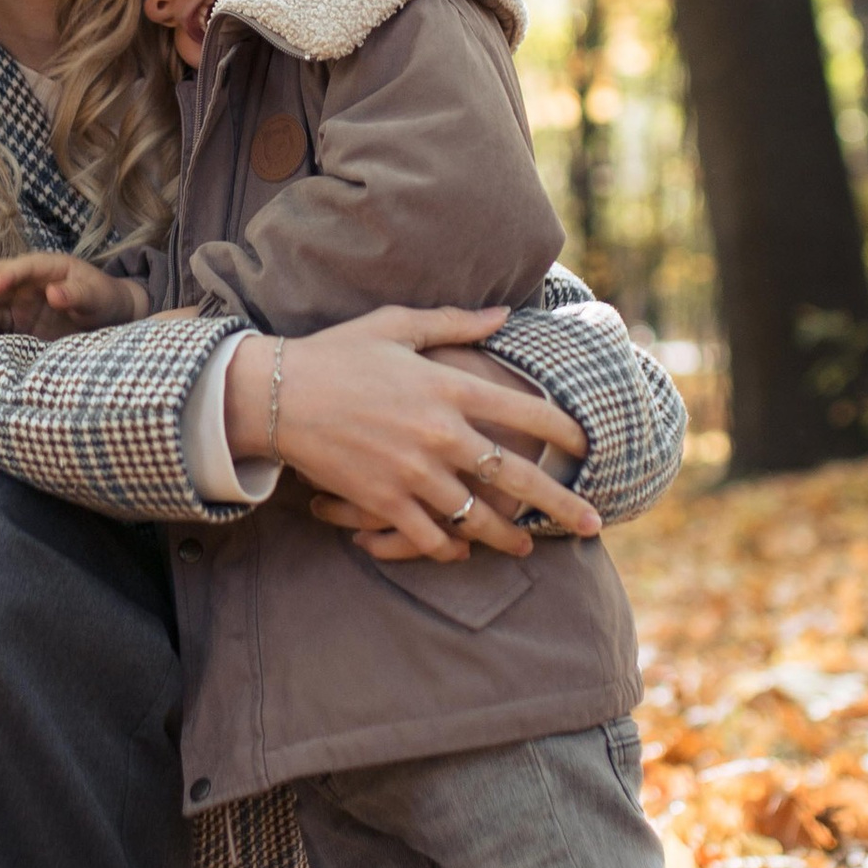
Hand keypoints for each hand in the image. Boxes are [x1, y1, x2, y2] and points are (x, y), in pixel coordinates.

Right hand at [0, 251, 149, 340]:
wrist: (109, 318)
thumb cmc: (104, 299)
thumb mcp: (96, 296)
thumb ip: (76, 294)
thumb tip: (53, 293)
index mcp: (48, 266)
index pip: (24, 267)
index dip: (8, 275)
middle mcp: (29, 281)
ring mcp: (22, 300)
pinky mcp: (19, 321)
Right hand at [317, 341, 598, 562]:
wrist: (275, 394)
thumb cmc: (336, 353)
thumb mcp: (396, 325)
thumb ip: (455, 323)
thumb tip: (504, 315)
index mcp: (448, 388)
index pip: (526, 413)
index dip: (564, 432)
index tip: (587, 446)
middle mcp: (439, 434)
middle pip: (517, 477)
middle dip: (561, 504)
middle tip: (593, 522)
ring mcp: (412, 472)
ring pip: (476, 517)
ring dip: (506, 538)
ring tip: (524, 549)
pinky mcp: (383, 501)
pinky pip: (428, 536)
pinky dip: (446, 548)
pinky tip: (459, 552)